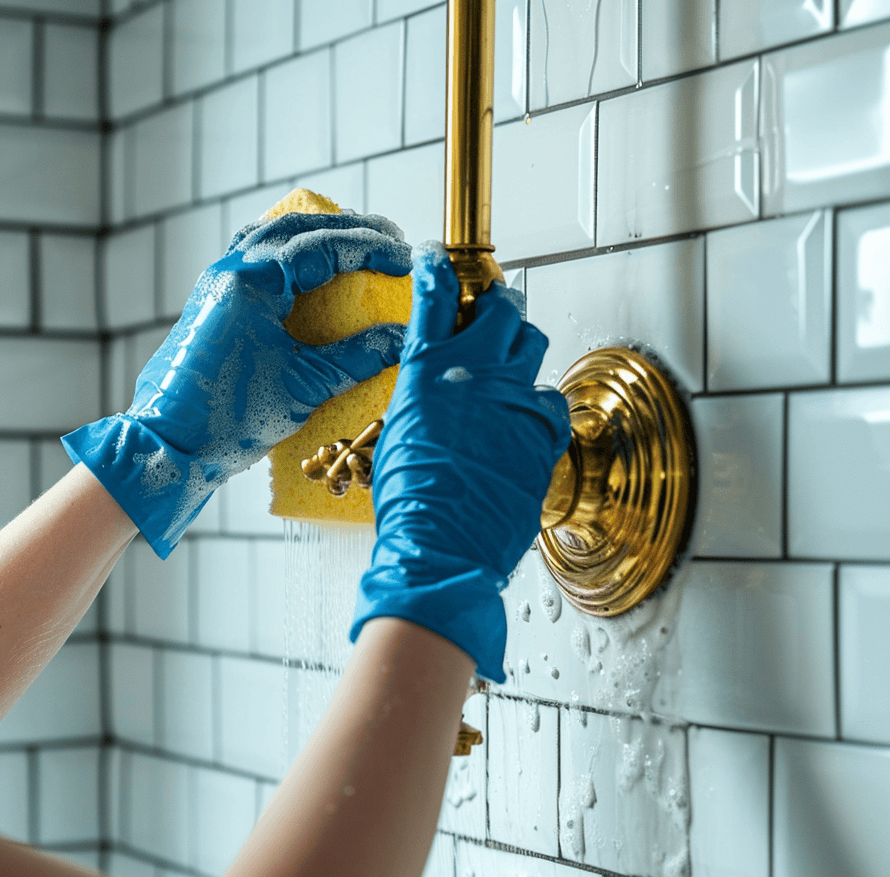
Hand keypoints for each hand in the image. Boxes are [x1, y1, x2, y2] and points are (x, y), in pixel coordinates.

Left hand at [62, 212, 411, 556]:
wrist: (169, 445)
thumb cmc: (229, 418)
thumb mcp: (304, 386)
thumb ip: (356, 357)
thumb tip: (401, 338)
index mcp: (253, 283)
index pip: (323, 247)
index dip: (370, 250)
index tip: (404, 259)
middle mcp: (230, 272)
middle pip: (298, 229)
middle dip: (348, 231)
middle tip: (390, 239)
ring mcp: (216, 285)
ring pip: (271, 236)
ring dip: (315, 235)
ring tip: (352, 243)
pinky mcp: (212, 303)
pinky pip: (253, 258)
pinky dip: (286, 254)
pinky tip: (305, 268)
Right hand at [349, 242, 570, 681]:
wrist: (441, 545)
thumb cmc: (409, 502)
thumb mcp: (397, 436)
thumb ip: (421, 400)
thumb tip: (434, 394)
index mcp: (427, 368)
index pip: (434, 295)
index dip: (435, 268)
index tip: (435, 260)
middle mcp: (474, 371)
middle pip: (502, 308)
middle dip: (498, 305)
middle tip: (493, 313)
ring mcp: (514, 399)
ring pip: (534, 346)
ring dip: (522, 351)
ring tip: (511, 370)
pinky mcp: (543, 430)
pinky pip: (552, 400)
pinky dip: (540, 405)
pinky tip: (526, 421)